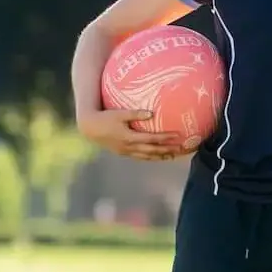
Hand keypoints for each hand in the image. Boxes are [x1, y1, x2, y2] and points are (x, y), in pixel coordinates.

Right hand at [78, 106, 192, 161]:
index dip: (165, 138)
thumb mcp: (119, 113)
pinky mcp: (124, 153)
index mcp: (129, 138)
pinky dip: (151, 157)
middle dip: (168, 150)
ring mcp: (126, 152)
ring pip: (148, 157)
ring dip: (161, 157)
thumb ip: (135, 113)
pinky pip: (141, 157)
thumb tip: (152, 114)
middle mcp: (129, 147)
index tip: (177, 135)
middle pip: (153, 151)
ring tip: (174, 156)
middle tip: (182, 149)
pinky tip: (158, 156)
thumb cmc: (105, 118)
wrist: (90, 129)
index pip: (152, 139)